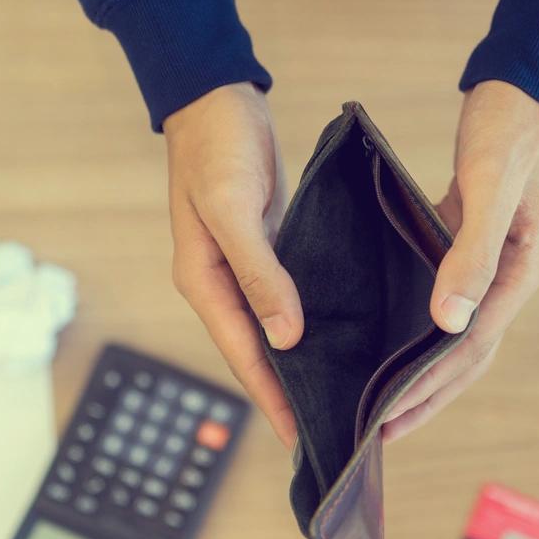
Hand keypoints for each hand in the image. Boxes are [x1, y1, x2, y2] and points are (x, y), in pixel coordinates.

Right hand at [164, 83, 301, 447]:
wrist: (215, 100)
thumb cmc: (217, 150)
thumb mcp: (233, 210)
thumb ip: (258, 274)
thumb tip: (286, 337)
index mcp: (204, 283)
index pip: (244, 356)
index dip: (271, 399)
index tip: (299, 438)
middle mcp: (221, 285)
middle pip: (258, 353)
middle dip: (286, 394)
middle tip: (326, 431)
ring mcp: (242, 269)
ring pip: (273, 330)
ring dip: (298, 365)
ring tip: (334, 398)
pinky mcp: (266, 251)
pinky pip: (285, 300)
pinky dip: (305, 326)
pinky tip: (332, 340)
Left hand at [382, 81, 538, 441]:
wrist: (526, 84)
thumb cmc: (509, 128)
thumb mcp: (490, 184)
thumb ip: (472, 253)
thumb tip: (448, 322)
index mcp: (523, 270)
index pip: (472, 345)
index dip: (430, 385)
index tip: (390, 417)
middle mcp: (515, 277)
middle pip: (471, 355)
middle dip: (428, 397)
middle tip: (381, 434)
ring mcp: (501, 265)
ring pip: (463, 336)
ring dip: (428, 373)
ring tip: (387, 405)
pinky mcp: (480, 247)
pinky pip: (454, 303)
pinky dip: (427, 331)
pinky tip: (396, 342)